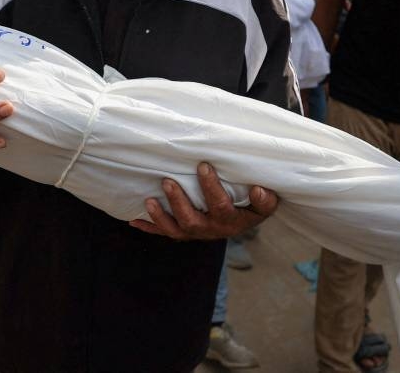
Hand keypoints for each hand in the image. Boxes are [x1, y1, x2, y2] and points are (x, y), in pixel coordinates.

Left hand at [129, 162, 277, 240]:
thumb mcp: (263, 205)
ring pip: (175, 230)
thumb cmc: (251, 206)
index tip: (203, 165)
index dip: (211, 188)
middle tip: (168, 181)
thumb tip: (259, 189)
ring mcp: (195, 232)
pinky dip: (149, 227)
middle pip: (193, 221)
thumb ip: (265, 200)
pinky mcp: (182, 233)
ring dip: (160, 216)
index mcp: (232, 221)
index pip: (221, 207)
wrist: (242, 221)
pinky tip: (133, 220)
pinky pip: (164, 232)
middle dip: (179, 202)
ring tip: (149, 200)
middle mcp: (211, 230)